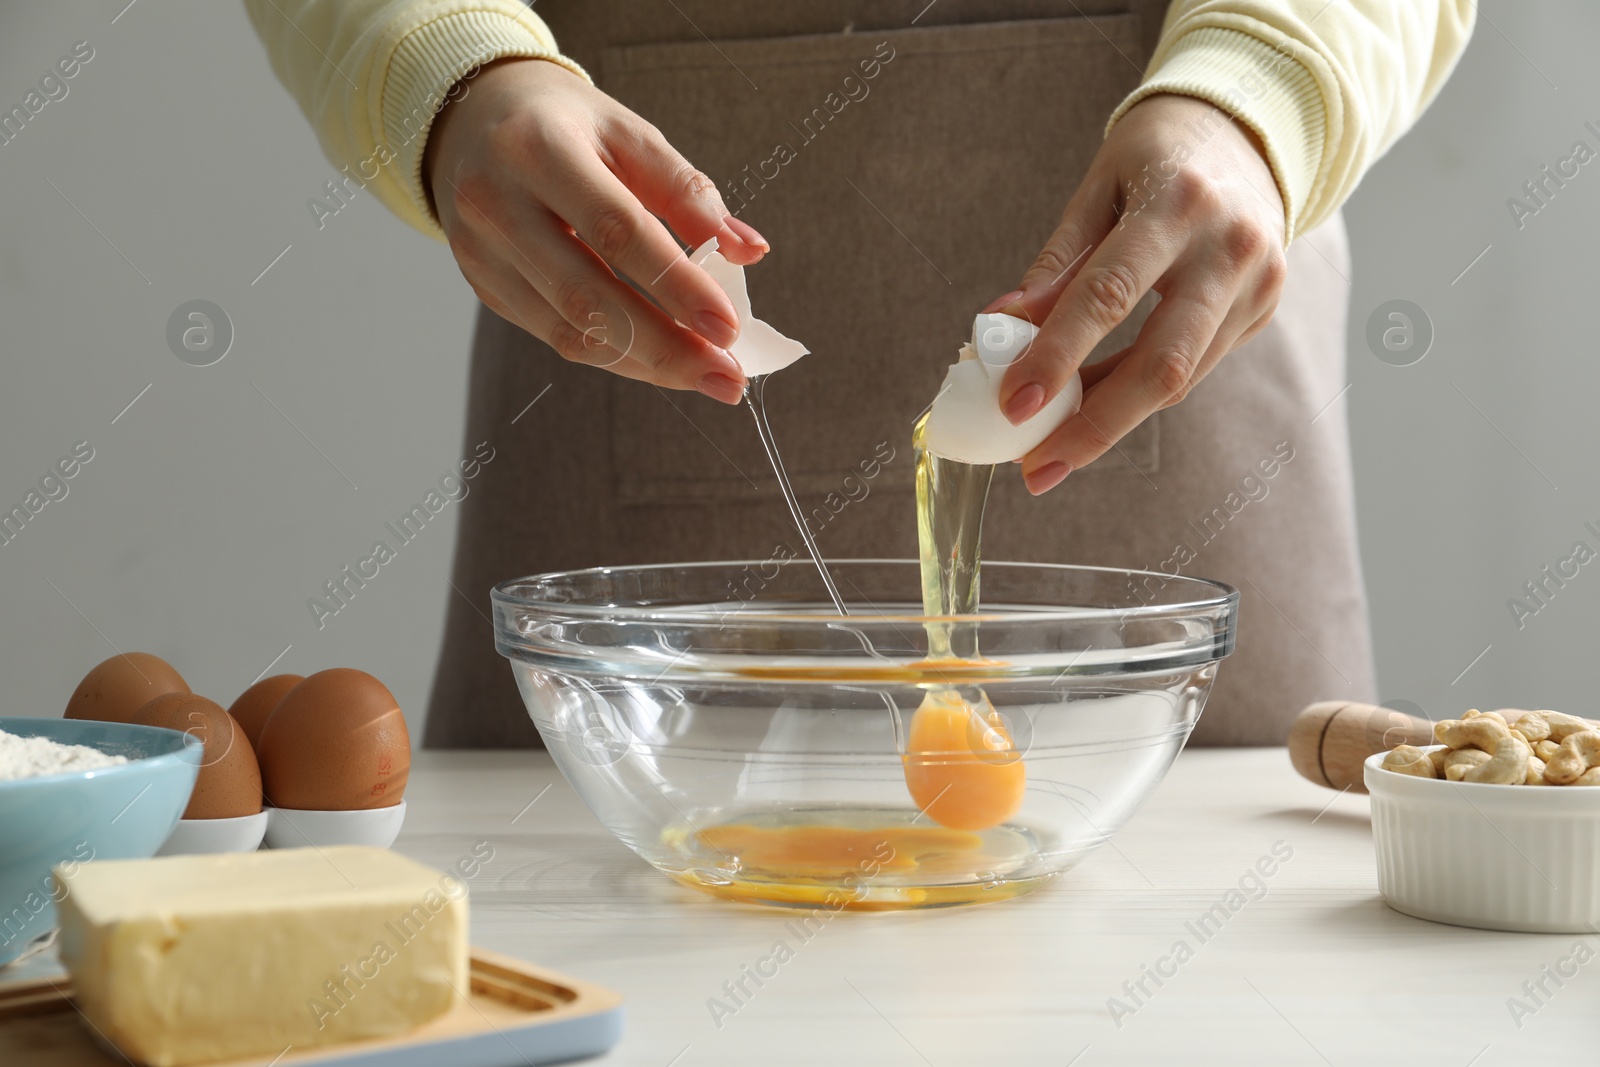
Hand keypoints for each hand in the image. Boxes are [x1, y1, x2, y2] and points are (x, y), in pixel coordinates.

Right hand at [425, 59, 768, 403]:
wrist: (474, 119)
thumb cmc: (569, 128)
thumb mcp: (630, 136)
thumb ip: (688, 193)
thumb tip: (749, 252)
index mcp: (539, 149)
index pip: (616, 229)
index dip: (676, 283)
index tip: (728, 327)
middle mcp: (496, 204)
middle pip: (588, 296)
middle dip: (666, 347)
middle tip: (728, 378)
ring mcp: (482, 252)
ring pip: (571, 330)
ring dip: (646, 363)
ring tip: (704, 375)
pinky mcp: (484, 285)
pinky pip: (556, 336)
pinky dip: (616, 355)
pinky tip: (660, 360)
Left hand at [992, 94, 1287, 492]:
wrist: (1252, 128)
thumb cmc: (1159, 152)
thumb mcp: (1098, 185)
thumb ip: (1056, 261)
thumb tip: (1005, 326)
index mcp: (1178, 204)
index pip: (1109, 295)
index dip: (1057, 356)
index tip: (1014, 404)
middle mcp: (1229, 248)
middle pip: (1161, 363)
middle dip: (1094, 426)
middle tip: (1038, 468)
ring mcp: (1258, 284)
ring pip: (1180, 379)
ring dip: (1111, 419)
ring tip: (1053, 445)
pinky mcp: (1263, 310)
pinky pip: (1194, 368)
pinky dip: (1139, 393)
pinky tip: (1096, 404)